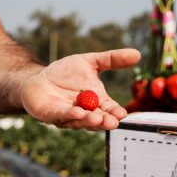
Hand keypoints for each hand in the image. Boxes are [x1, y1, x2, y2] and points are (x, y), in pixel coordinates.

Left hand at [19, 48, 140, 129]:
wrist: (38, 78)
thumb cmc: (65, 73)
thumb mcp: (90, 62)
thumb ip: (112, 59)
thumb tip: (138, 54)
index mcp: (97, 102)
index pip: (109, 109)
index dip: (115, 113)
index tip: (122, 114)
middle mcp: (84, 113)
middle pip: (97, 120)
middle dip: (104, 121)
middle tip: (113, 122)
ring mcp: (67, 116)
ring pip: (80, 121)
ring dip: (88, 120)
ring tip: (97, 119)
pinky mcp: (50, 115)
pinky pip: (61, 116)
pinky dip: (69, 114)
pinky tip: (77, 112)